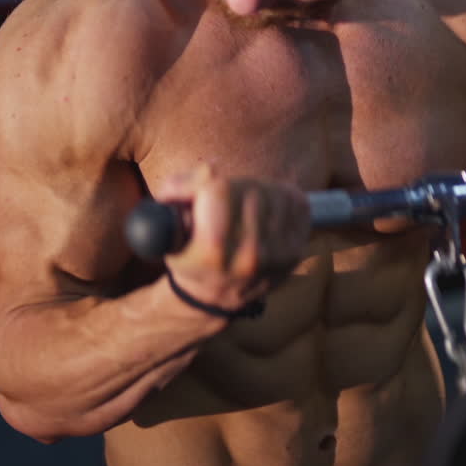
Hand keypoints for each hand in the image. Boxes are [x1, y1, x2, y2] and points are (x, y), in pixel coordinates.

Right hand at [156, 164, 309, 312]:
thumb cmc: (189, 256)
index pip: (219, 188)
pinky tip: (268, 210)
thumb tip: (211, 167)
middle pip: (251, 187)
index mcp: (213, 250)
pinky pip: (296, 204)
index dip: (207, 181)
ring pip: (275, 191)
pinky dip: (283, 198)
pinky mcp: (295, 252)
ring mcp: (276, 255)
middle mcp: (249, 255)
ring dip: (260, 190)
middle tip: (225, 198)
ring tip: (245, 205)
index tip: (203, 190)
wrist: (214, 298)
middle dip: (235, 185)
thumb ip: (179, 189)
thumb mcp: (169, 226)